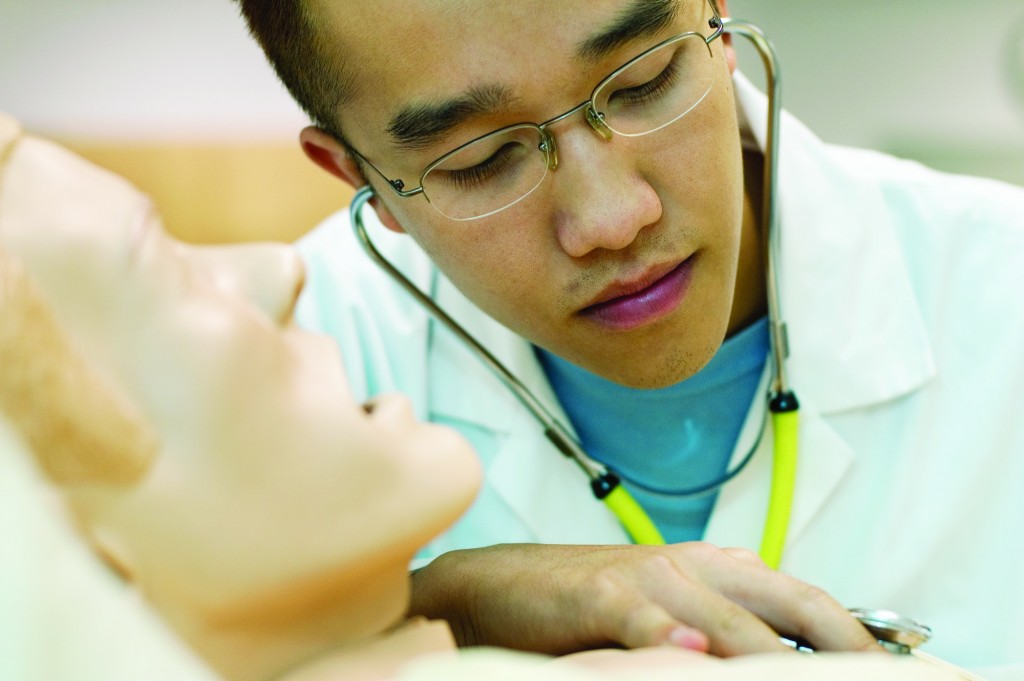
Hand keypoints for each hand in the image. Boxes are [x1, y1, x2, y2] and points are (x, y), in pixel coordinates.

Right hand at [408, 543, 881, 656]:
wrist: (499, 587)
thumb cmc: (586, 607)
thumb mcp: (663, 612)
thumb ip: (719, 627)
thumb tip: (774, 657)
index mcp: (715, 566)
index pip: (804, 597)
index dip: (853, 631)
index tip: (889, 666)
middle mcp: (693, 564)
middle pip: (789, 601)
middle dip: (841, 642)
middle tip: (879, 678)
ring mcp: (650, 577)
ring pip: (733, 620)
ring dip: (773, 659)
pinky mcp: (603, 595)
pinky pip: (651, 621)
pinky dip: (676, 639)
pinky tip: (691, 654)